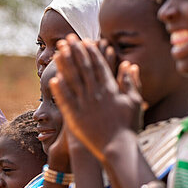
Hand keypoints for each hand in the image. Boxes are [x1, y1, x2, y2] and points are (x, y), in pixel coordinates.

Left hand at [50, 35, 143, 161]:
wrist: (118, 148)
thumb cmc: (128, 127)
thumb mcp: (134, 102)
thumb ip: (131, 82)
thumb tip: (129, 65)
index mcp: (110, 89)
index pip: (98, 66)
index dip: (90, 52)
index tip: (83, 41)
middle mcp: (96, 95)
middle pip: (83, 69)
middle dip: (74, 52)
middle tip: (66, 38)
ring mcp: (85, 106)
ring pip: (73, 81)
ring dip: (65, 65)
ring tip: (57, 52)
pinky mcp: (76, 118)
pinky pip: (66, 101)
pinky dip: (60, 89)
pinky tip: (54, 79)